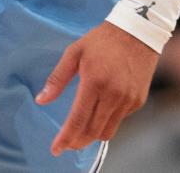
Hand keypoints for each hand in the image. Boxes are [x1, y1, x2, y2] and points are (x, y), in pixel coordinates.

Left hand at [35, 22, 158, 155]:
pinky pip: (119, 120)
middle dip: (77, 142)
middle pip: (92, 132)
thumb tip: (41, 100)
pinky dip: (106, 122)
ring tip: (80, 131)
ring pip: (107, 131)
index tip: (55, 149)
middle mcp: (113, 95)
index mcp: (94, 82)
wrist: (138, 31)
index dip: (65, 138)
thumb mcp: (74, 52)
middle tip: (66, 143)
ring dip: (92, 135)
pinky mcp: (138, 101)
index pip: (78, 120)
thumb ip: (57, 79)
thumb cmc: (102, 40)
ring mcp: (128, 100)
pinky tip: (99, 113)